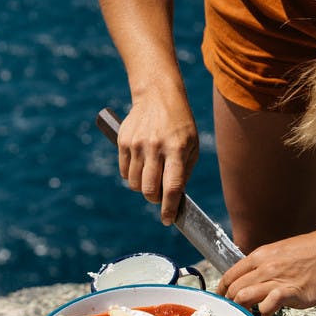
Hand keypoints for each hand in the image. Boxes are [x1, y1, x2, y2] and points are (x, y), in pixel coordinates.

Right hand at [117, 93, 198, 224]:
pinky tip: (141, 165)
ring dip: (143, 188)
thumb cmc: (180, 124)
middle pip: (149, 189)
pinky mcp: (123, 141)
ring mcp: (137, 144)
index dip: (169, 208)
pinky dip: (132, 176)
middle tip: (160, 197)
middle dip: (155, 200)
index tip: (168, 220)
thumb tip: (175, 197)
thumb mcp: (192, 144)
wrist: (157, 95)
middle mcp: (155, 147)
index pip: (172, 186)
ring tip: (152, 176)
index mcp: (176, 149)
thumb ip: (185, 171)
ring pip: (135, 184)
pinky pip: (125, 172)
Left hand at [218, 218, 315, 315]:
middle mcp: (265, 266)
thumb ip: (266, 265)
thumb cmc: (313, 251)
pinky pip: (267, 305)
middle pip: (234, 289)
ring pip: (243, 297)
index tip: (222, 301)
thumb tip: (255, 281)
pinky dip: (264, 313)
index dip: (222, 290)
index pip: (230, 275)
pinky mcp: (292, 292)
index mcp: (260, 255)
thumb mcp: (282, 251)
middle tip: (235, 313)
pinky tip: (270, 313)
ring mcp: (277, 279)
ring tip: (251, 315)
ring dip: (244, 310)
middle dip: (230, 304)